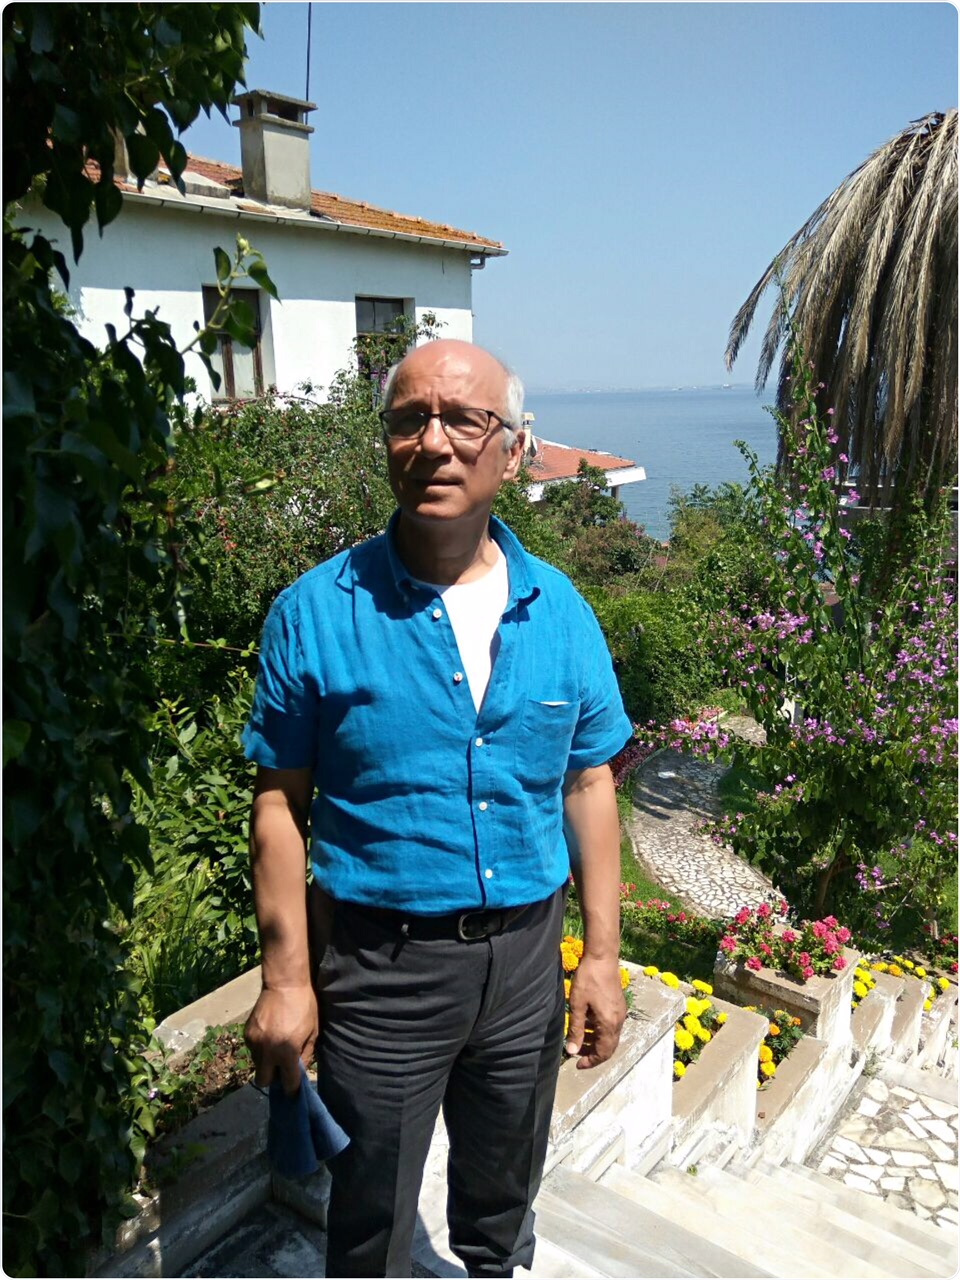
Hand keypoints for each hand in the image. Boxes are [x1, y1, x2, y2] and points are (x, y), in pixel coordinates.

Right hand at [244, 984, 318, 1095]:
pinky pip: (253, 1050)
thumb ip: (305, 1055)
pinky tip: (269, 1035)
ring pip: (257, 1065)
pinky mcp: (247, 1033)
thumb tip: (298, 1071)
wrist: (284, 983)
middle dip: (273, 1079)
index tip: (293, 1090)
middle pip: (263, 1081)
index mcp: (286, 1052)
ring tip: (276, 1047)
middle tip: (282, 1069)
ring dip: (266, 1063)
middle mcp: (267, 1051)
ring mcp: (254, 1042)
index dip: (292, 1089)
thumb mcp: (312, 1031)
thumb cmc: (304, 1005)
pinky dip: (260, 1049)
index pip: (287, 1082)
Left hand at [565, 955, 625, 1069]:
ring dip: (596, 1041)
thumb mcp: (577, 1005)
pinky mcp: (619, 1006)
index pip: (603, 1053)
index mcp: (609, 1024)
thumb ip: (576, 1029)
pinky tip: (588, 1023)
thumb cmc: (588, 979)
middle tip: (577, 1053)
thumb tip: (572, 1050)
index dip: (590, 1062)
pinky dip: (600, 1031)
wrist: (602, 958)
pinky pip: (611, 1026)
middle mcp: (618, 1021)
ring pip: (610, 1036)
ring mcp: (621, 1013)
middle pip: (609, 1047)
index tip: (577, 1064)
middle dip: (593, 1053)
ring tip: (580, 1038)